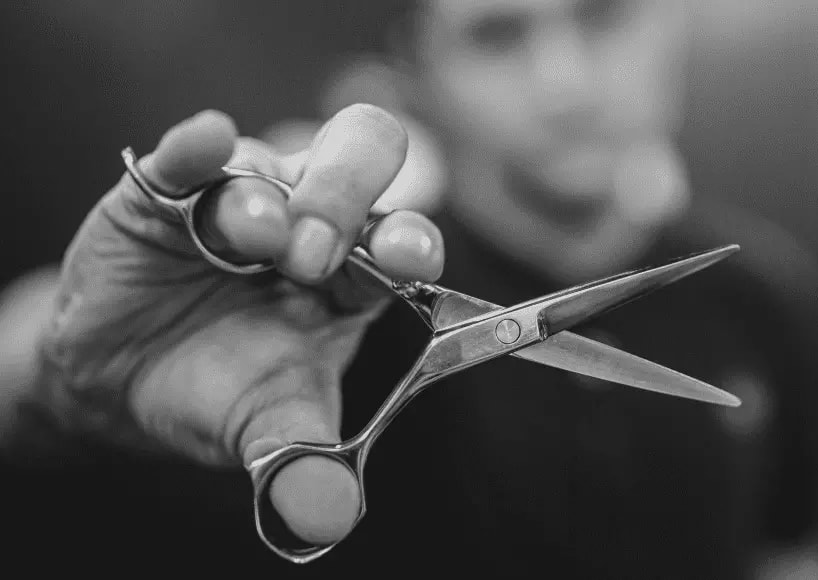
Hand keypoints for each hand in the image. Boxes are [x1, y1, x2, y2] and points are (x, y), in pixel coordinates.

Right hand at [29, 104, 442, 545]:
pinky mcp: (168, 192)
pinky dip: (199, 145)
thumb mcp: (268, 432)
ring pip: (271, 161)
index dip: (414, 239)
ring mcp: (241, 202)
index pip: (404, 237)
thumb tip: (327, 515)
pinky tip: (207, 144)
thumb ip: (303, 462)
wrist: (122, 388)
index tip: (408, 256)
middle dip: (345, 198)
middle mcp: (308, 224)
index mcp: (354, 276)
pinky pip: (189, 153)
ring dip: (269, 195)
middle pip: (356, 170)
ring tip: (256, 242)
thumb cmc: (219, 395)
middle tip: (314, 253)